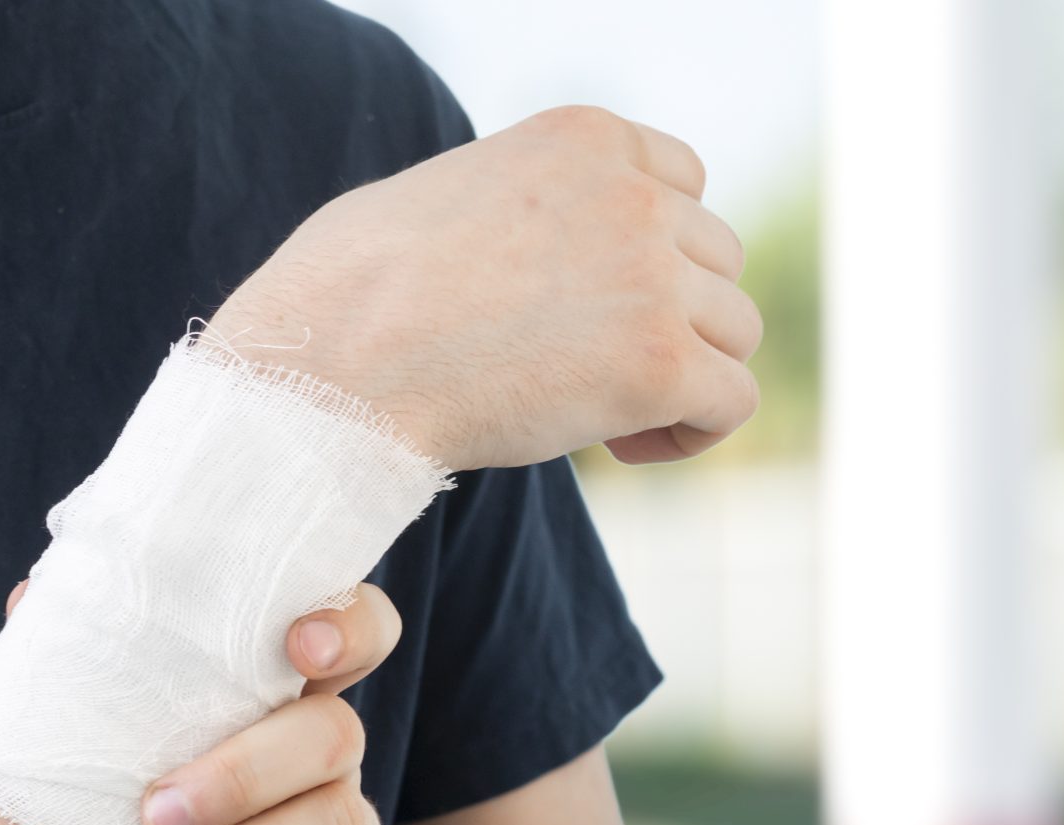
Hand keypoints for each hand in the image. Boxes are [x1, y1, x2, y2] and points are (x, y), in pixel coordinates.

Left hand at [0, 578, 398, 824]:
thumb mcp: (129, 765)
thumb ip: (99, 688)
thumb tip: (28, 599)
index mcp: (283, 706)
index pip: (361, 633)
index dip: (348, 626)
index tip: (297, 647)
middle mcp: (331, 768)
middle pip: (335, 735)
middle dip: (241, 772)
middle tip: (153, 815)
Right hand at [205, 103, 761, 470]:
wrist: (329, 373)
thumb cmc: (345, 298)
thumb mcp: (444, 192)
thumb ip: (518, 201)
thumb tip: (534, 253)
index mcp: (583, 136)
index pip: (681, 181)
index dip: (651, 253)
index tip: (593, 308)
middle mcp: (633, 193)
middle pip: (715, 259)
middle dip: (667, 317)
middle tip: (588, 373)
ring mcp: (653, 276)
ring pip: (734, 332)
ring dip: (683, 377)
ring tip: (604, 419)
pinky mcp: (659, 363)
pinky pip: (732, 402)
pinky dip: (692, 432)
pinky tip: (623, 448)